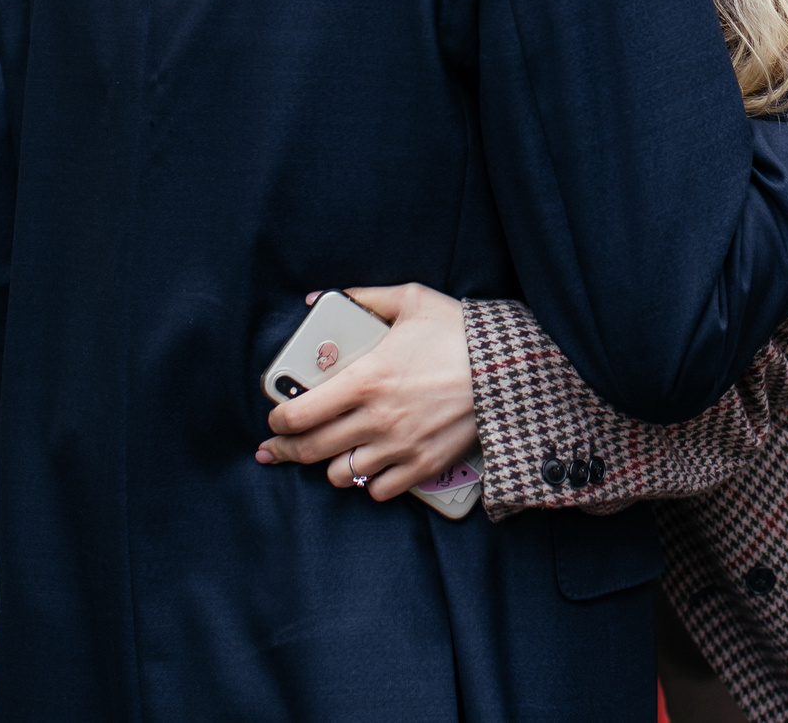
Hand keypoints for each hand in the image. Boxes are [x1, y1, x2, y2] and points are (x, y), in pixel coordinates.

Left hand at [257, 284, 475, 501]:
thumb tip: (320, 297)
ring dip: (330, 465)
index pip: (299, 414)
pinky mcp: (423, 465)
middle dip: (286, 451)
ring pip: (340, 475)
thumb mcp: (411, 300)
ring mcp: (399, 446)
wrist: (511, 369)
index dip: (277, 422)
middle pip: (310, 450)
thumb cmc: (460, 332)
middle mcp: (376, 418)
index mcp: (365, 379)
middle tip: (277, 449)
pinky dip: (368, 482)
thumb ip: (363, 298)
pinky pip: (377, 491)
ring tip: (332, 452)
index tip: (275, 420)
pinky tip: (370, 466)